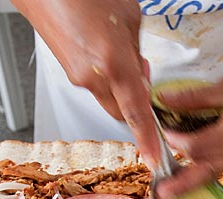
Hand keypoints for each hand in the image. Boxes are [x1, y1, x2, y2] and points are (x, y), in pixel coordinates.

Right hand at [11, 0, 160, 165]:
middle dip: (135, 102)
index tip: (155, 158)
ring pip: (108, 97)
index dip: (148, 138)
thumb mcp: (129, 16)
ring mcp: (77, 76)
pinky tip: (102, 47)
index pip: (136, 112)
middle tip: (141, 74)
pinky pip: (94, 83)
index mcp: (114, 63)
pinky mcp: (67, 70)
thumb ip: (137, 49)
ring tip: (118, 49)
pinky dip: (104, 74)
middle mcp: (94, 77)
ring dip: (119, 84)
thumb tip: (138, 68)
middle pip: (122, 111)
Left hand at [154, 8, 222, 198]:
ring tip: (173, 185)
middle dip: (181, 184)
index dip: (174, 140)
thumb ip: (194, 98)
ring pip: (215, 173)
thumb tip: (162, 99)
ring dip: (193, 178)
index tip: (161, 129)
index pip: (195, 148)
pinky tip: (196, 163)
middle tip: (160, 195)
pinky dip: (209, 166)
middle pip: (204, 173)